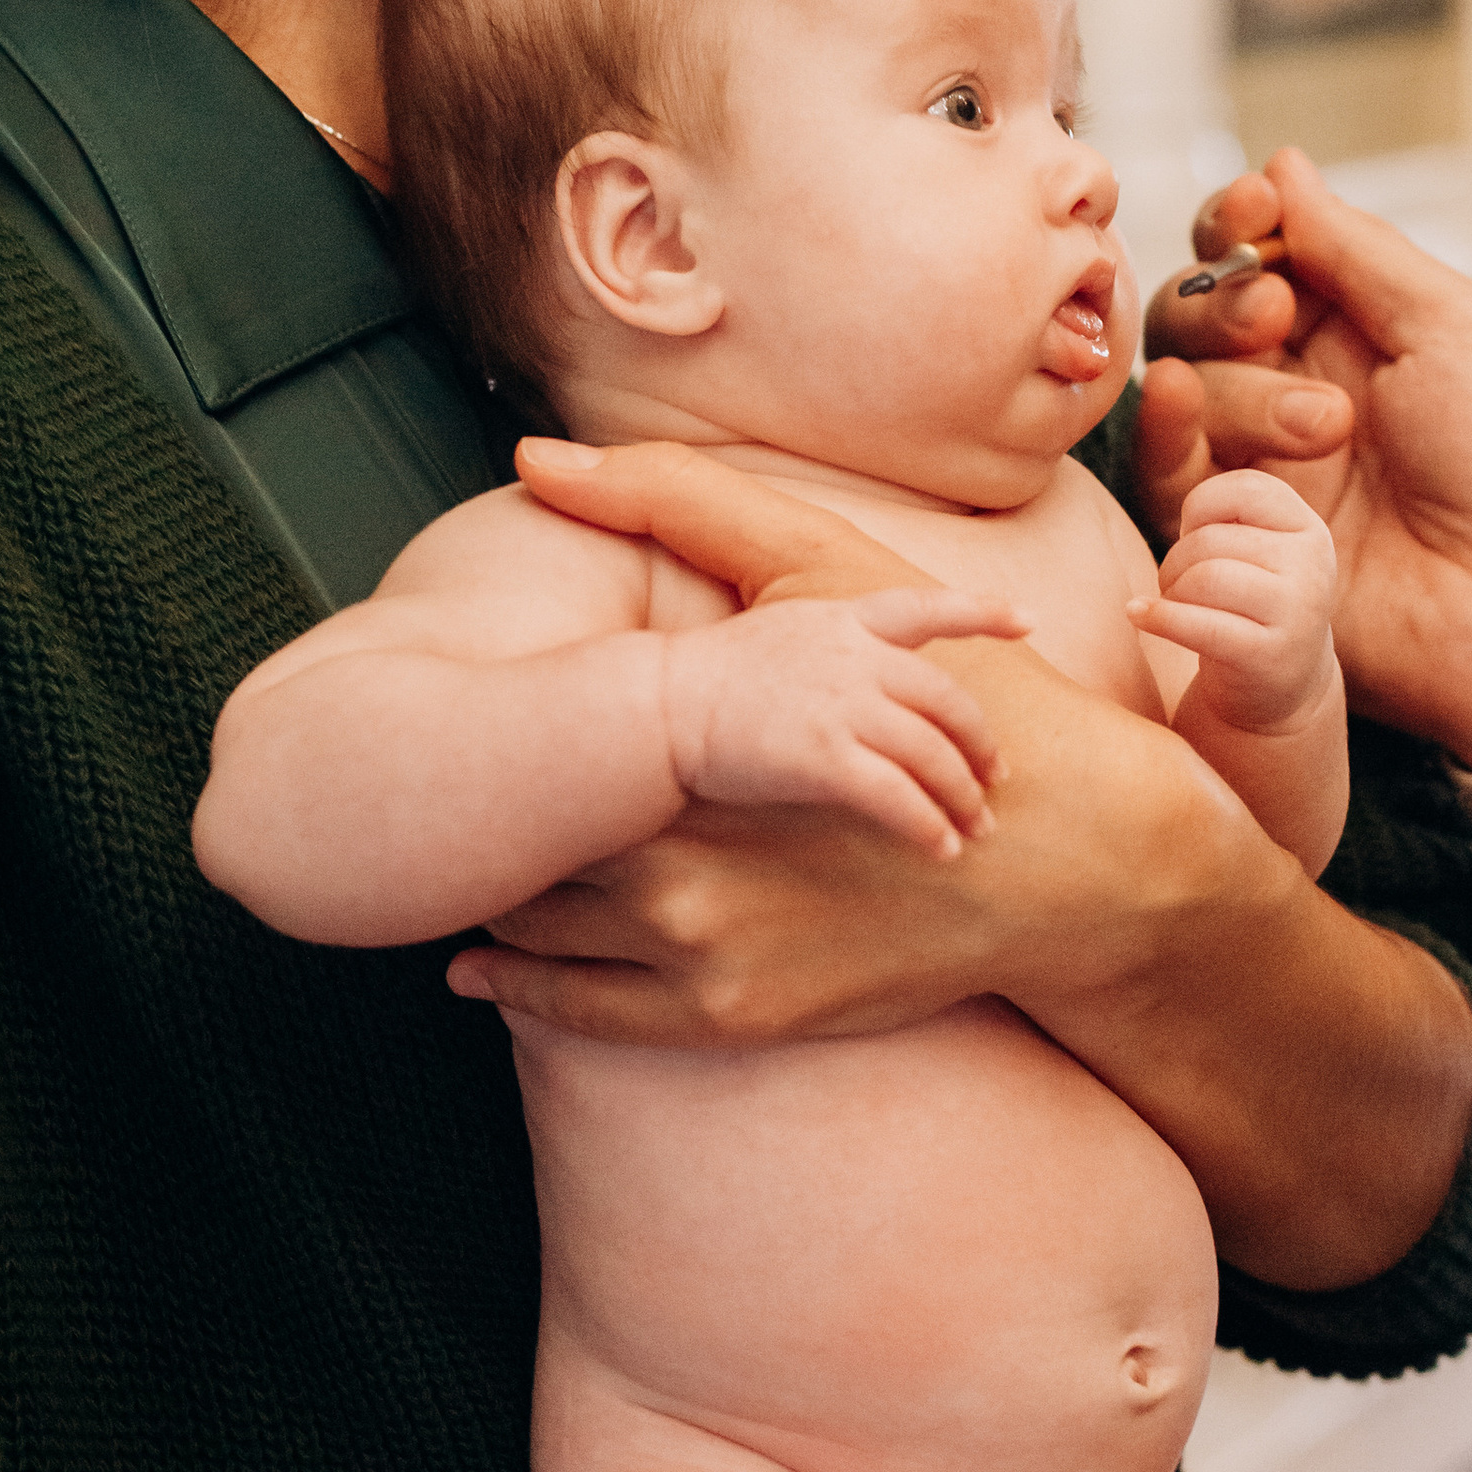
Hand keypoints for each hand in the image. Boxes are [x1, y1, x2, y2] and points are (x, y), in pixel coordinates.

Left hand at [479, 433, 1471, 1290]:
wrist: (1068, 854)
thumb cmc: (941, 690)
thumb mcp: (821, 567)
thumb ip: (676, 500)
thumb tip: (530, 455)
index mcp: (686, 744)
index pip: (515, 744)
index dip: (457, 727)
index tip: (417, 709)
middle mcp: (678, 861)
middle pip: (509, 843)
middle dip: (461, 817)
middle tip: (404, 789)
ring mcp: (703, 953)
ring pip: (531, 937)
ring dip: (482, 904)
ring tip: (442, 866)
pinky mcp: (733, 1016)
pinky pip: (581, 1016)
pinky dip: (518, 988)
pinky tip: (483, 966)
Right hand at [660, 588, 1019, 860]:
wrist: (655, 707)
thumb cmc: (703, 684)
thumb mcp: (772, 638)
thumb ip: (825, 653)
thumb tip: (853, 682)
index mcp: (841, 620)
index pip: (927, 607)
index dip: (983, 613)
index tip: (1027, 622)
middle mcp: (853, 656)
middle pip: (947, 699)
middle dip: (979, 743)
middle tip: (995, 778)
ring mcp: (842, 705)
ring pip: (933, 753)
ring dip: (962, 794)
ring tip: (977, 827)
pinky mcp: (825, 758)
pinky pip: (899, 797)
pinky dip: (929, 825)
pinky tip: (943, 850)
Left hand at [1130, 468, 1338, 738]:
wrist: (1274, 691)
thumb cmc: (1240, 603)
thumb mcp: (1241, 539)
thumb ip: (1211, 485)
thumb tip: (1162, 382)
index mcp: (1304, 524)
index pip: (1237, 489)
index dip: (1199, 513)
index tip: (1199, 540)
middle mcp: (1314, 561)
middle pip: (1209, 539)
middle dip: (1178, 563)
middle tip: (1183, 588)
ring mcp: (1299, 610)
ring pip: (1203, 577)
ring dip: (1172, 594)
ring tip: (1177, 607)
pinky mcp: (1271, 657)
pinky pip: (1198, 622)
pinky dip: (1158, 617)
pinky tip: (1139, 616)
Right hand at [1138, 148, 1471, 794]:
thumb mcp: (1459, 326)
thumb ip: (1357, 249)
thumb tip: (1285, 164)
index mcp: (1369, 333)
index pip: (1266, 255)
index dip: (1243, 224)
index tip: (1255, 210)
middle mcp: (1307, 392)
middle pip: (1204, 313)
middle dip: (1229, 300)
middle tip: (1277, 315)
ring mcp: (1271, 467)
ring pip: (1185, 385)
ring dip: (1241, 386)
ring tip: (1323, 428)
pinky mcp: (1239, 541)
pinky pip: (1167, 473)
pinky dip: (1163, 428)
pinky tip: (1179, 402)